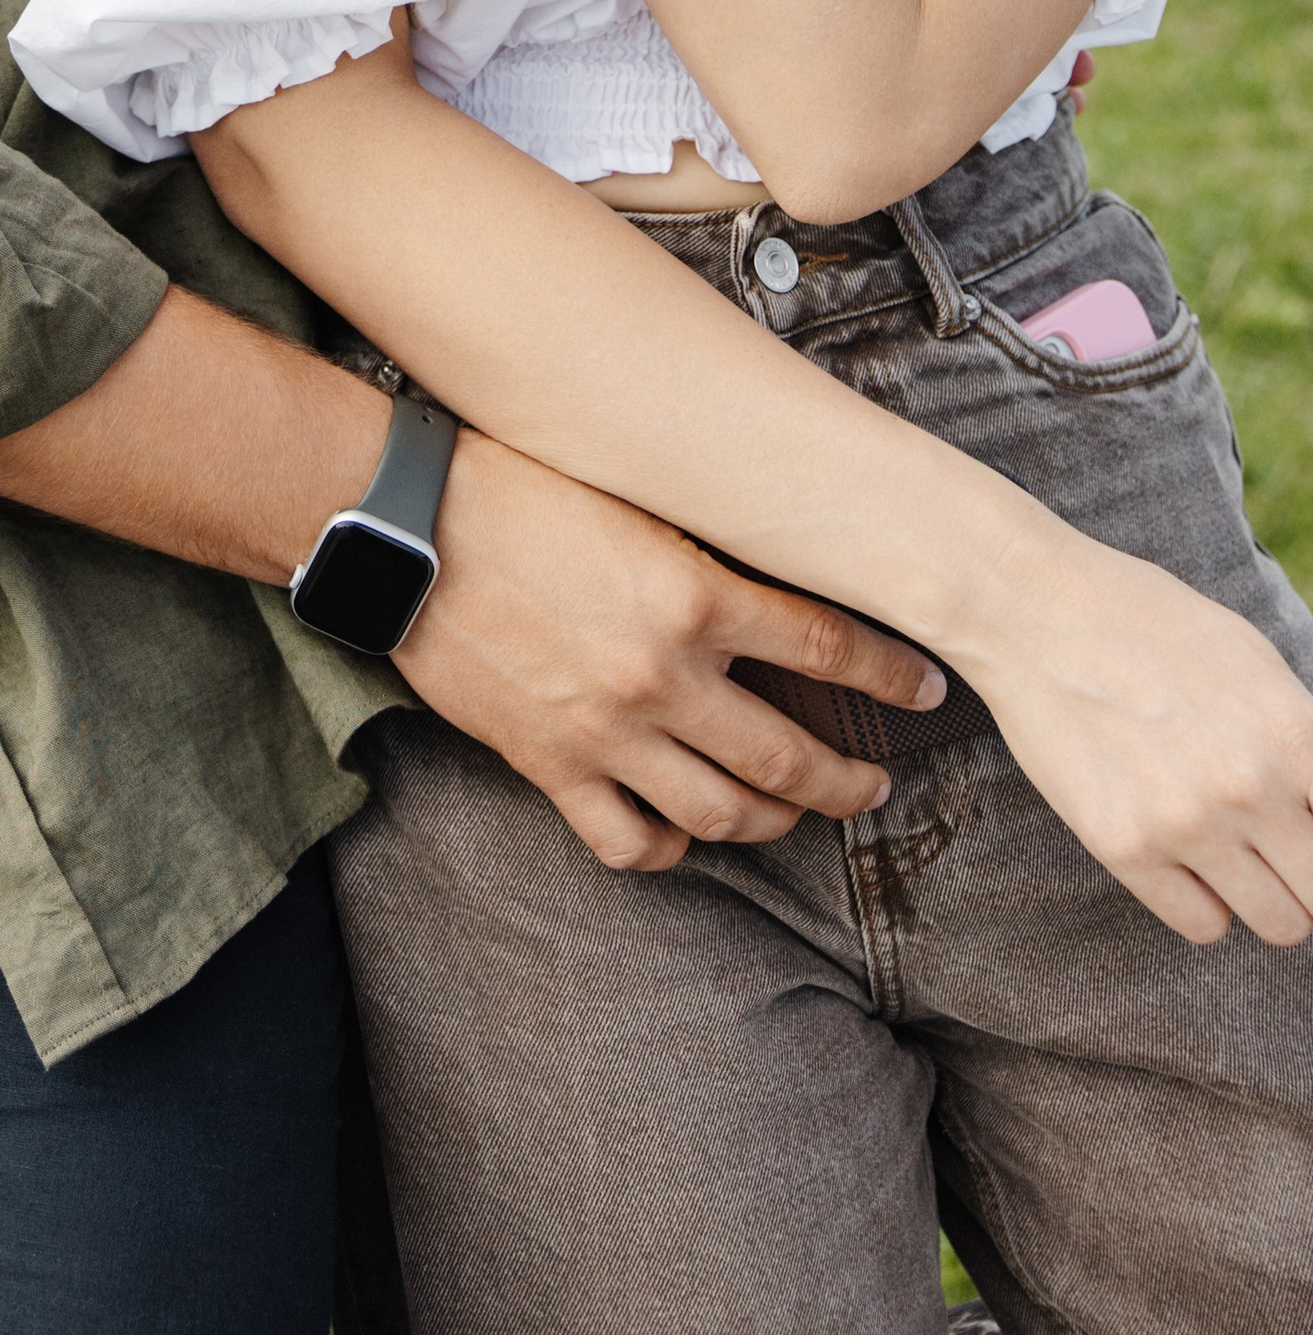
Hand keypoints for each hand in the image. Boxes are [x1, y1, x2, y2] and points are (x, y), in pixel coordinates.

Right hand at [396, 431, 944, 870]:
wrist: (407, 526)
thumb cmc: (514, 485)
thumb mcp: (631, 498)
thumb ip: (701, 550)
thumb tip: (773, 575)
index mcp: (693, 595)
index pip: (830, 650)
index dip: (892, 676)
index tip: (926, 690)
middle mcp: (663, 674)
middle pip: (790, 756)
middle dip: (848, 780)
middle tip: (873, 784)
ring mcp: (608, 731)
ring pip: (723, 813)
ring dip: (775, 820)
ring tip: (793, 814)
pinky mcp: (552, 765)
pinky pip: (630, 840)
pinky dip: (669, 849)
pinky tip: (684, 835)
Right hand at [953, 529, 1312, 944]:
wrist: (1031, 610)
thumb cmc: (1143, 620)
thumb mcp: (1251, 657)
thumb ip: (1302, 734)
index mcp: (1292, 732)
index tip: (1300, 819)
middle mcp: (1249, 788)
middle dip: (1306, 870)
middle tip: (1278, 845)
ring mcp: (1186, 825)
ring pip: (1280, 923)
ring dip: (1265, 894)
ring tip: (1232, 853)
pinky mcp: (1126, 849)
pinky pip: (1204, 925)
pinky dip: (1205, 901)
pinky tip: (1183, 856)